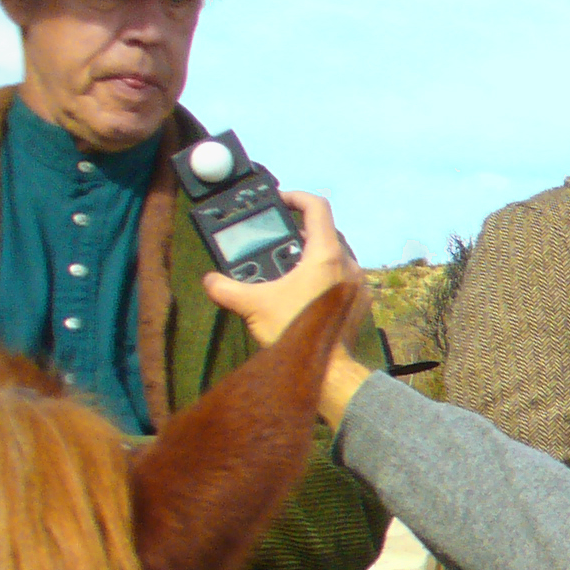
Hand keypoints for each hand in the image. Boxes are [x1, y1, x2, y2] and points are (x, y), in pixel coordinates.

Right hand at [201, 191, 372, 425]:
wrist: (329, 371)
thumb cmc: (295, 334)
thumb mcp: (252, 306)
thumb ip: (225, 288)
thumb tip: (209, 281)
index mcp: (326, 256)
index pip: (316, 207)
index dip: (295, 197)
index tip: (280, 201)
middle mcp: (348, 265)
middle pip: (325, 232)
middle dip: (299, 231)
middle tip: (278, 238)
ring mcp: (358, 284)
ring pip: (335, 255)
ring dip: (311, 255)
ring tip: (287, 265)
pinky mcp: (360, 302)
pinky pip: (342, 277)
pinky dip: (324, 275)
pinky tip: (303, 289)